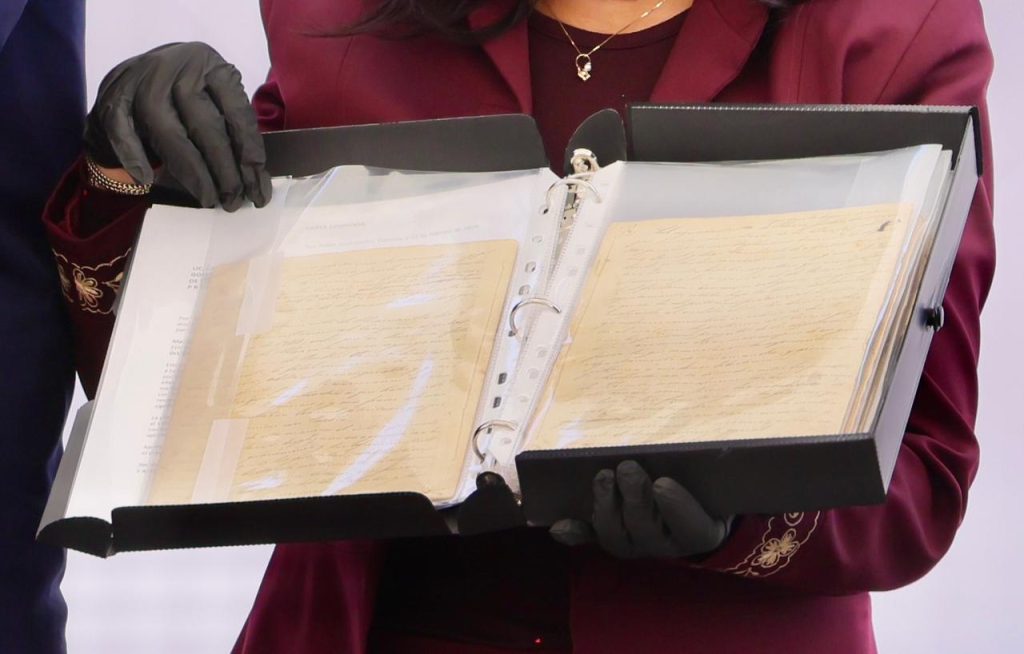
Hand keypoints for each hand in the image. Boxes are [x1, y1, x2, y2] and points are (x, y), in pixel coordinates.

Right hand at [84, 42, 270, 210]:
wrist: (128, 83)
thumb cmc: (182, 101)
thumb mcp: (212, 101)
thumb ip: (231, 129)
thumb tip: (255, 179)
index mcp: (210, 65)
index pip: (237, 110)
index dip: (249, 150)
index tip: (257, 182)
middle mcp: (177, 67)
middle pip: (206, 124)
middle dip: (225, 169)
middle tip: (235, 200)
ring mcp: (142, 79)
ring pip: (168, 131)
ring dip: (192, 172)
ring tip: (209, 199)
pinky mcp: (113, 96)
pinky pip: (123, 132)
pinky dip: (135, 157)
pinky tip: (148, 181)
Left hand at [550, 460, 730, 558]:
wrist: (701, 514)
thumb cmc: (708, 489)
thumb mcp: (717, 481)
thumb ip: (710, 466)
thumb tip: (720, 430)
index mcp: (699, 532)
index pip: (691, 525)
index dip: (676, 507)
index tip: (663, 483)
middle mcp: (665, 545)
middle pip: (646, 529)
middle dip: (634, 498)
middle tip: (628, 468)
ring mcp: (634, 544)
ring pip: (615, 536)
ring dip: (605, 506)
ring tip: (603, 477)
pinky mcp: (611, 538)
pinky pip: (590, 540)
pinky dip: (575, 533)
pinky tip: (558, 526)